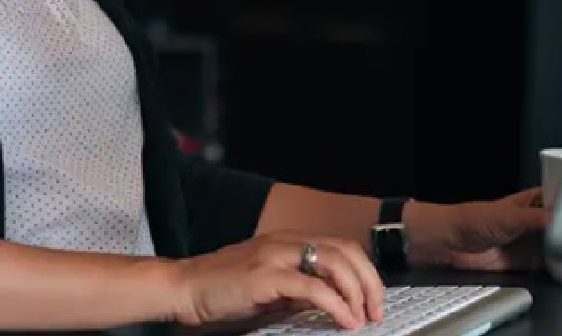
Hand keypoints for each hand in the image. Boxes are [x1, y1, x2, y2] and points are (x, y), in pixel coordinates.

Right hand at [168, 231, 383, 329]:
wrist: (186, 287)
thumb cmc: (223, 291)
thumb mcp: (269, 287)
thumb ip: (297, 289)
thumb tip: (332, 304)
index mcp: (288, 240)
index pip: (340, 246)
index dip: (363, 272)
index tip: (372, 300)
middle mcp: (285, 241)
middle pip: (344, 250)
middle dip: (368, 281)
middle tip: (375, 311)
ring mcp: (276, 255)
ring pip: (333, 262)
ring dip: (356, 291)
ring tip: (362, 318)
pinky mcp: (266, 275)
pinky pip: (313, 287)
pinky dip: (335, 304)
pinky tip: (343, 320)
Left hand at [445, 188, 551, 270]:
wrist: (454, 244)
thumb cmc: (473, 220)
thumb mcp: (511, 216)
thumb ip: (539, 218)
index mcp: (529, 202)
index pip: (557, 197)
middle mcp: (533, 221)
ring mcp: (532, 242)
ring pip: (560, 245)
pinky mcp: (529, 263)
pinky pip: (552, 266)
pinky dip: (561, 268)